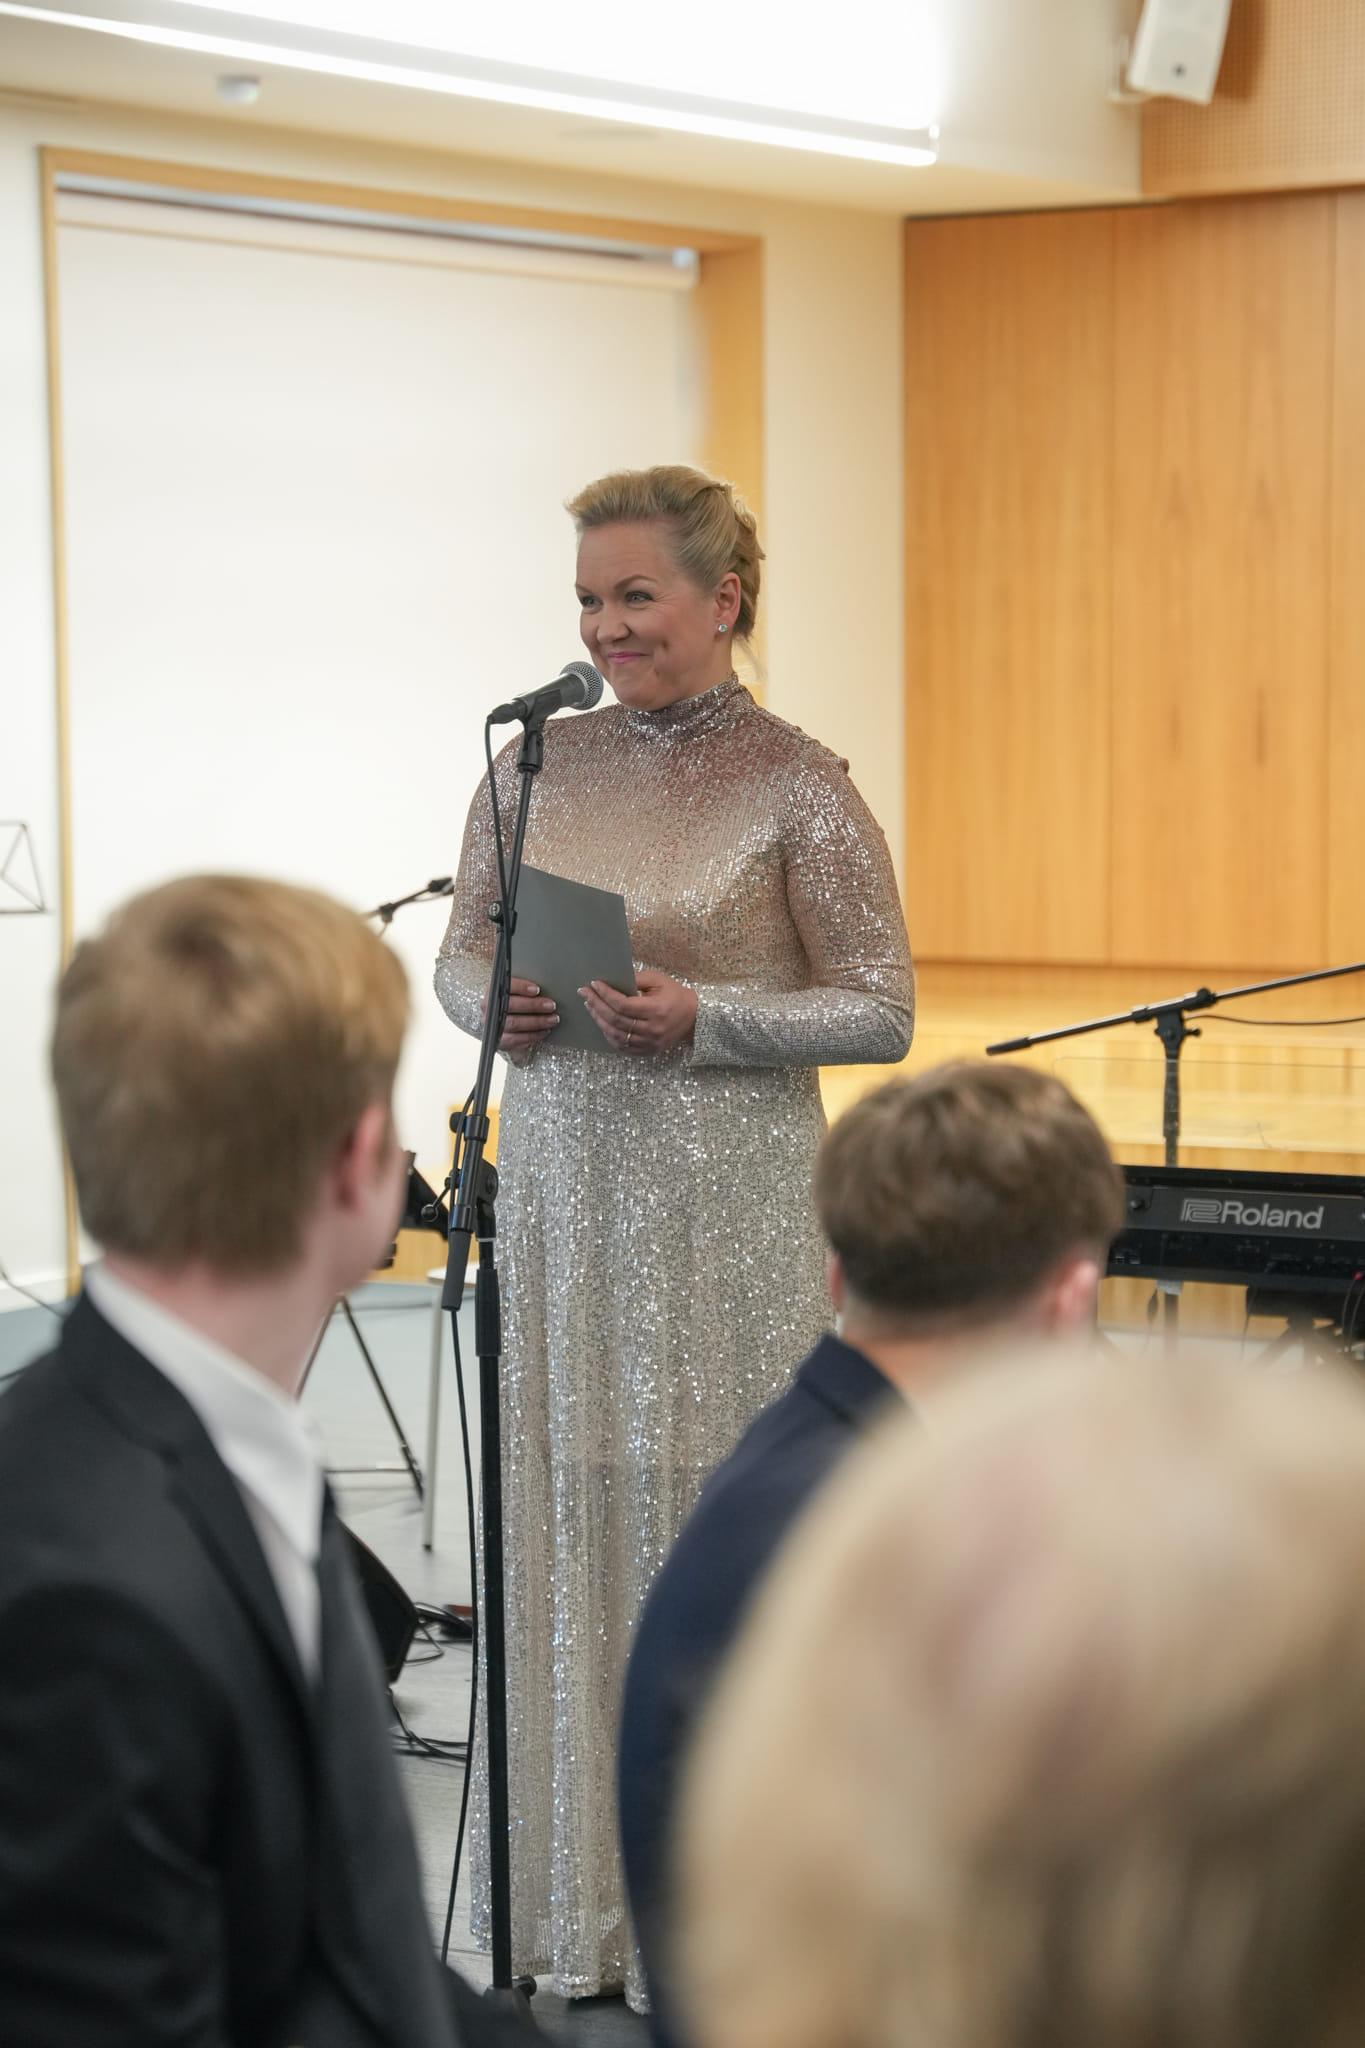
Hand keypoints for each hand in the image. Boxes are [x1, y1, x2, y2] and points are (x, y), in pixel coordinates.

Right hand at [482, 975, 558, 1053]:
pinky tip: (544, 1031)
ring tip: (552, 1019)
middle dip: (533, 1005)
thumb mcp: (519, 993)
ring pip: (514, 1023)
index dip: (521, 987)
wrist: (505, 1026)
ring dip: (536, 1022)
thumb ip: (527, 989)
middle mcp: (489, 1007)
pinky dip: (532, 1035)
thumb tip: (547, 985)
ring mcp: (493, 1025)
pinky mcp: (499, 1040)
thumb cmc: (516, 1005)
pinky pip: (515, 1039)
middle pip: (510, 1005)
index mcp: (494, 990)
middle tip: (551, 1006)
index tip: (537, 990)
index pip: (505, 985)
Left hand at [579, 971, 697, 1055]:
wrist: (695, 1017)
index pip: (623, 1005)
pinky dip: (608, 1036)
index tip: (593, 984)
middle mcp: (652, 1029)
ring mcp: (650, 1043)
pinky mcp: (648, 1051)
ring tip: (590, 1007)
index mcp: (656, 1010)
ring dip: (599, 1020)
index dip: (605, 995)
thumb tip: (611, 980)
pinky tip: (601, 1023)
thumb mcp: (659, 980)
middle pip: (615, 1020)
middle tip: (584, 993)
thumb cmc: (675, 995)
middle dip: (596, 1005)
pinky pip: (622, 1047)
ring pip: (616, 1036)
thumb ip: (636, 979)